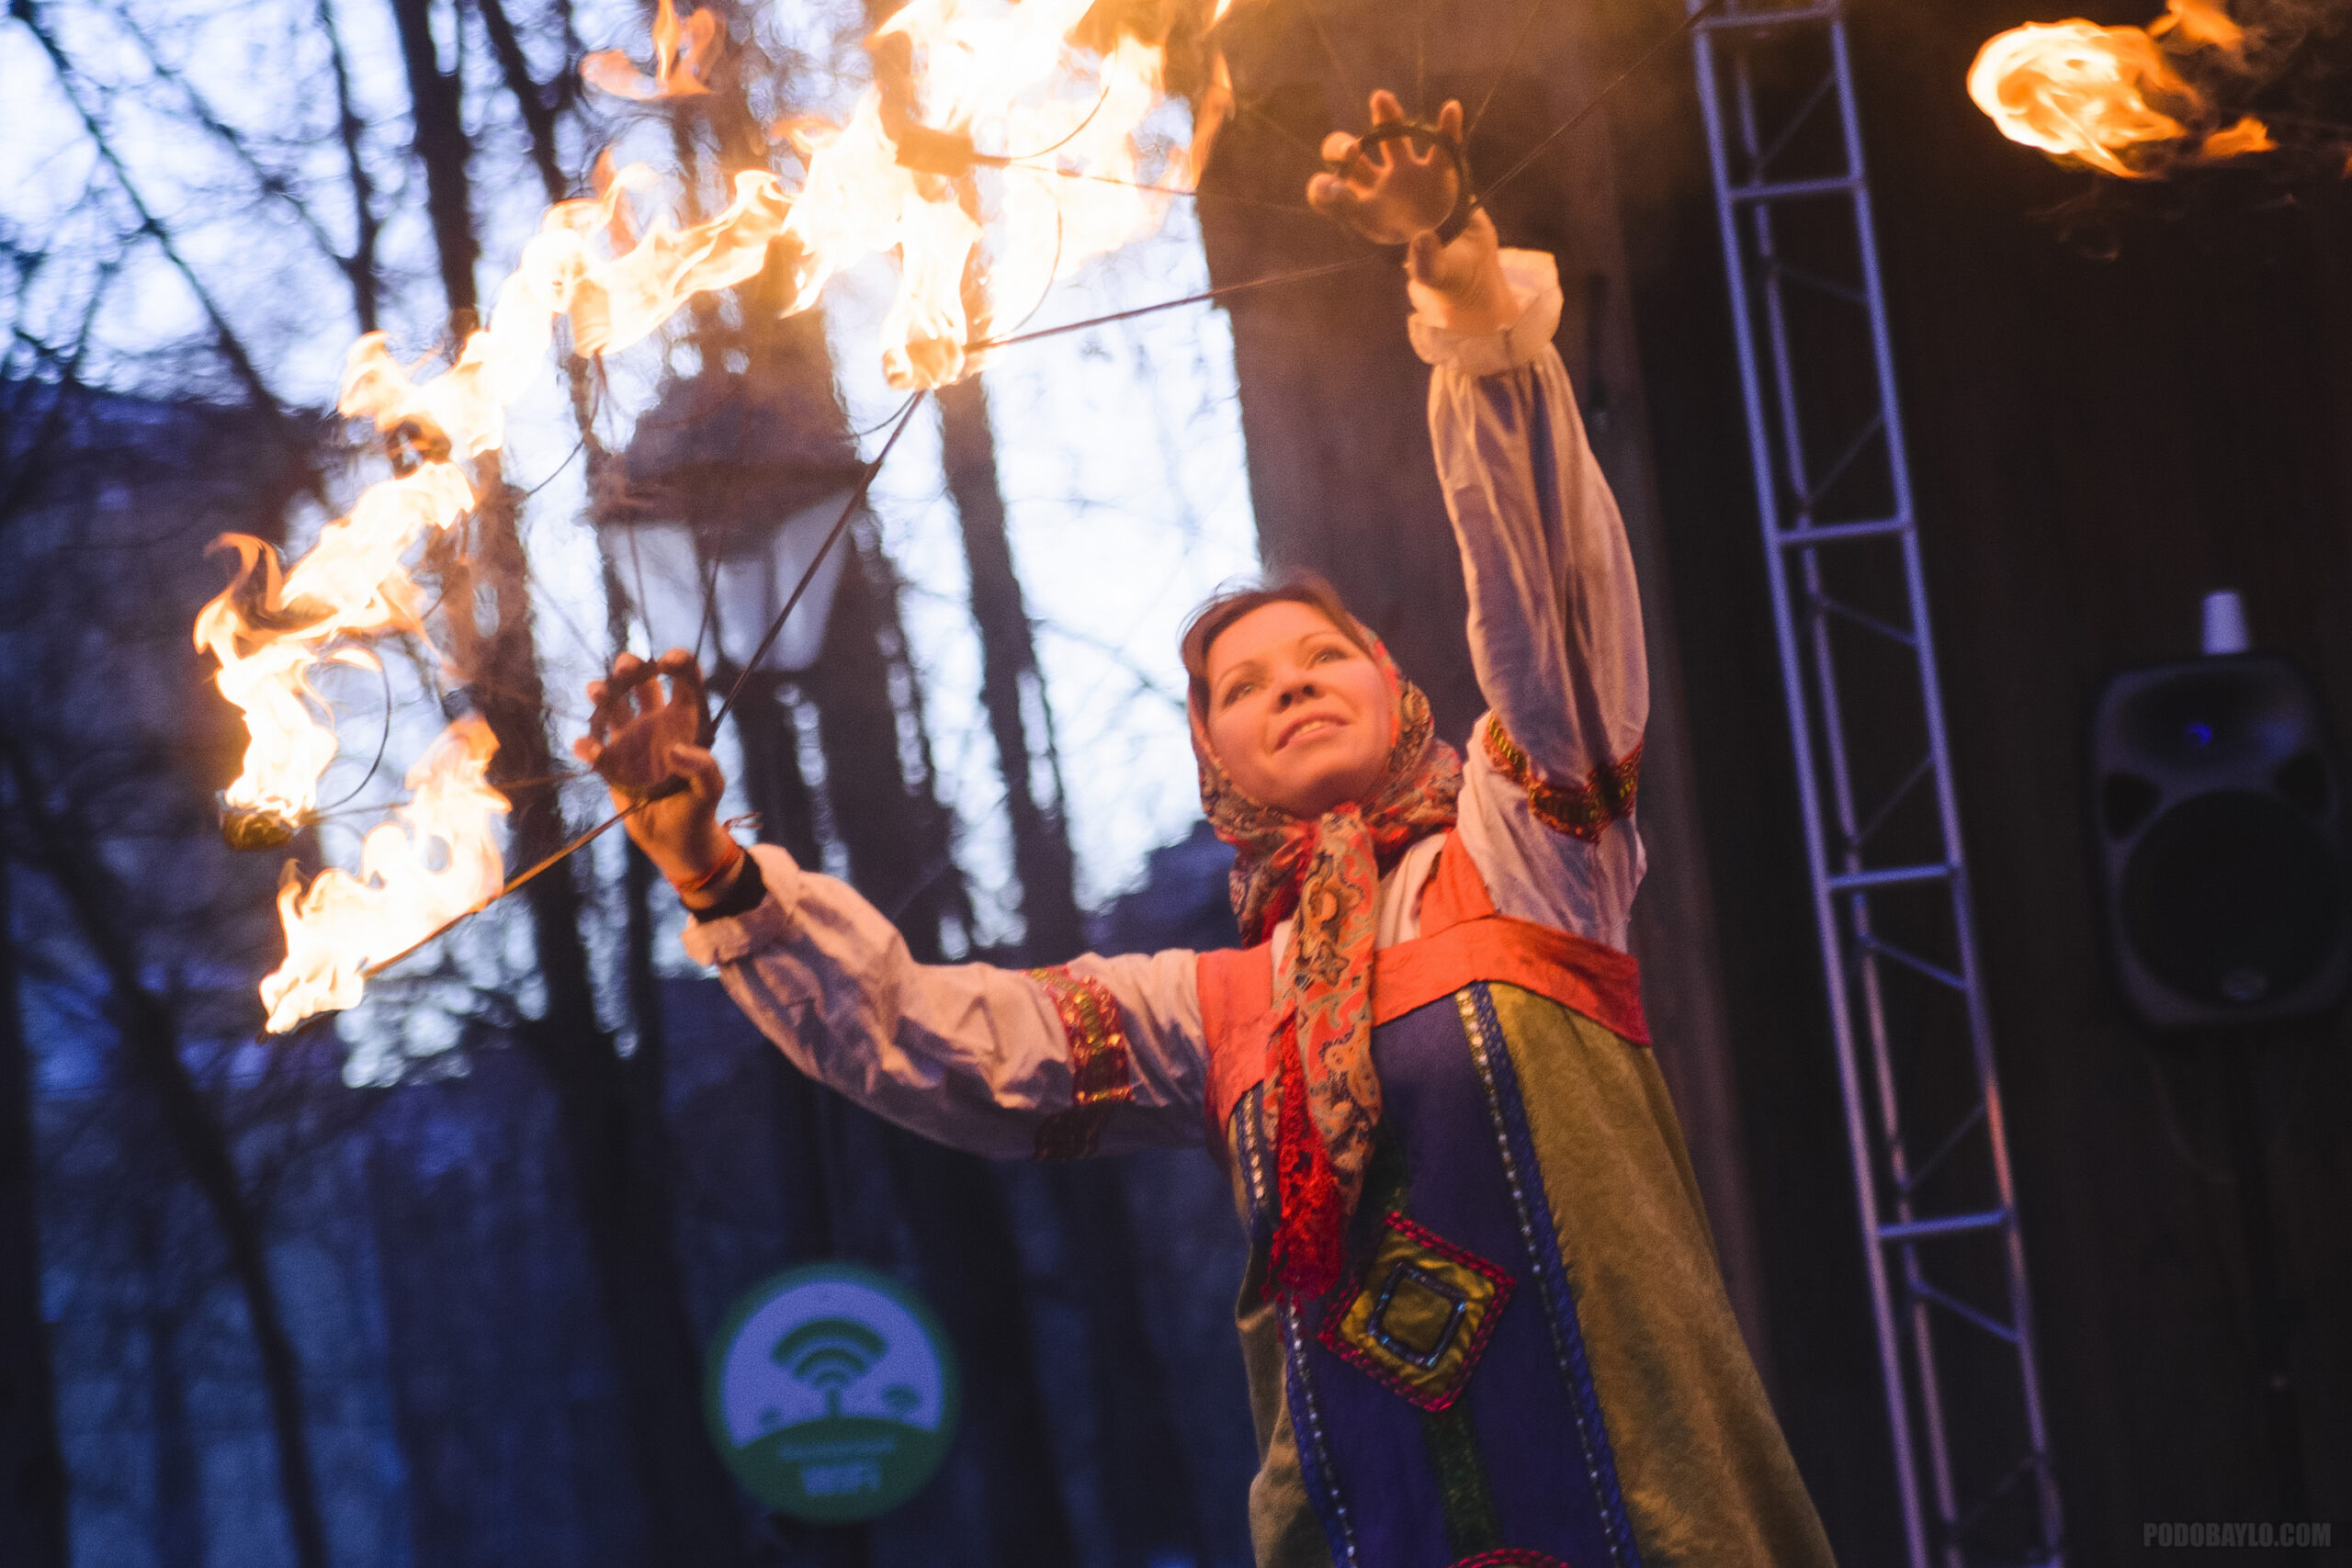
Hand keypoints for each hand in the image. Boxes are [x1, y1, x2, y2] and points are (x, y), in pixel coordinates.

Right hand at [572, 649, 734, 892]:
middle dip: (632, 668)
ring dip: (603, 694)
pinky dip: (588, 745)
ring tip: (596, 690)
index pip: (686, 681)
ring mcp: (632, 741)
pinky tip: (588, 747)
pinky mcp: (612, 763)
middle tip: (625, 665)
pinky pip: (595, 748)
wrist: (676, 841)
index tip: (667, 660)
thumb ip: (702, 768)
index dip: (679, 663)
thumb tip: (675, 749)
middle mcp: (657, 723)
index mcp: (687, 721)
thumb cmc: (699, 810)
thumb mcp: (711, 789)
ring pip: (613, 707)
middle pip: (642, 683)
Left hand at [1308, 91, 1516, 337]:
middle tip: (1353, 149)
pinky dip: (1447, 128)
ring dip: (1384, 119)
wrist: (1469, 263)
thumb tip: (1423, 240)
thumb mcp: (1438, 277)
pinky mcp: (1439, 170)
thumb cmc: (1444, 273)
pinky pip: (1440, 144)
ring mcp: (1408, 175)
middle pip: (1349, 161)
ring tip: (1380, 99)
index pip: (1331, 197)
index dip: (1326, 189)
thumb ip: (1428, 267)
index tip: (1335, 188)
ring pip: (1388, 140)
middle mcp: (1380, 190)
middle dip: (1341, 149)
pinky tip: (1451, 109)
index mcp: (1365, 218)